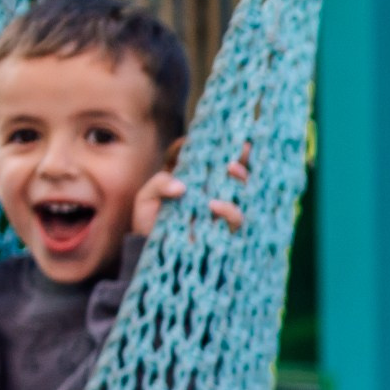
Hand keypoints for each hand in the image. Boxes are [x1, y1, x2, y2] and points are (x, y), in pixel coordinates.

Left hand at [134, 144, 249, 238]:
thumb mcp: (146, 199)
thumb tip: (181, 186)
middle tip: (242, 146)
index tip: (213, 136)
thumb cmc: (149, 225)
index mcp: (193, 182)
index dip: (215, 147)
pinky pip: (236, 218)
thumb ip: (159, 184)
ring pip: (244, 192)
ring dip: (242, 176)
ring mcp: (220, 212)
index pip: (208, 161)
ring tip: (231, 168)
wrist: (149, 254)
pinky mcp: (225, 231)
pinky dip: (229, 209)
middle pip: (234, 172)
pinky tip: (215, 205)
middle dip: (241, 157)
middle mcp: (211, 194)